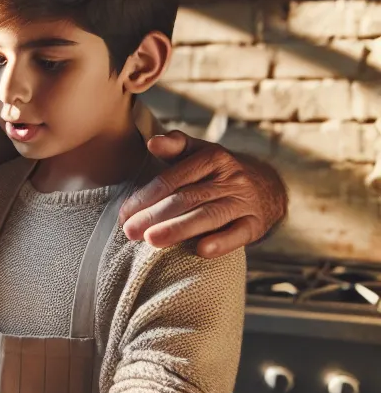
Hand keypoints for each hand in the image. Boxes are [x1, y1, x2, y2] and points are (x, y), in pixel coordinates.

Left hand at [120, 131, 287, 257]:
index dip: (146, 196)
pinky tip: (201, 250)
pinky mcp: (255, 224)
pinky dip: (221, 242)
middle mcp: (230, 178)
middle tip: (130, 231)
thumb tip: (152, 142)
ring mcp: (243, 202)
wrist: (268, 187)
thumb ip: (175, 146)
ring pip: (209, 216)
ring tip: (152, 240)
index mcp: (212, 158)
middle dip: (155, 215)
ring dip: (180, 229)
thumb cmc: (218, 171)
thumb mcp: (199, 152)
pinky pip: (239, 234)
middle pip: (187, 198)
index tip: (124, 214)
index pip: (173, 179)